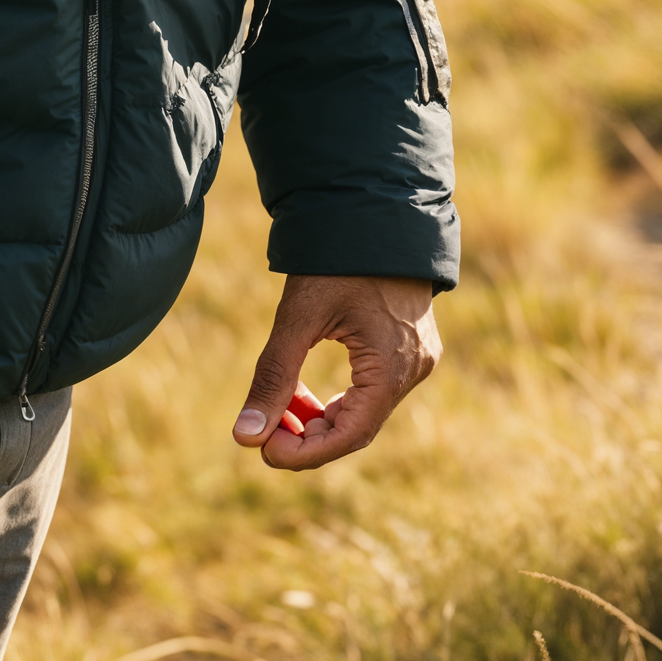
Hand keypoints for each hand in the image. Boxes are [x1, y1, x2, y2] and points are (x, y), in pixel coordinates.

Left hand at [233, 273, 440, 469]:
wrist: (375, 207)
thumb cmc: (336, 258)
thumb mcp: (299, 315)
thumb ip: (273, 376)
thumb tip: (243, 437)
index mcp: (393, 366)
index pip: (351, 435)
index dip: (306, 453)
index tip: (265, 453)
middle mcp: (414, 369)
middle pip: (359, 427)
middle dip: (309, 437)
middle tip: (265, 434)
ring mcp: (418, 358)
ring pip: (366, 411)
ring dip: (322, 418)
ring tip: (281, 409)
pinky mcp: (412, 348)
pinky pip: (375, 390)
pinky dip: (340, 399)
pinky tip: (307, 394)